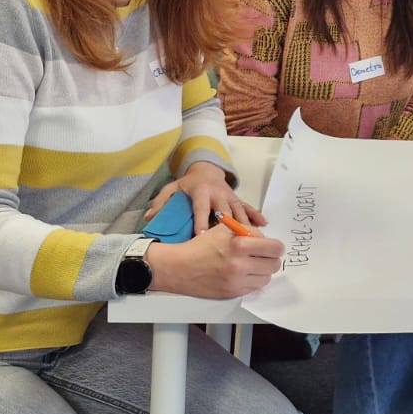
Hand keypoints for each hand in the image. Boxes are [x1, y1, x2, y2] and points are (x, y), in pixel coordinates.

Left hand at [144, 161, 266, 234]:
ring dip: (245, 225)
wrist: (205, 169)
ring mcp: (230, 196)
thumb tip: (148, 217)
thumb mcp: (171, 189)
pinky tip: (264, 225)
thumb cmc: (187, 184)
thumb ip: (160, 202)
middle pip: (224, 212)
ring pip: (239, 212)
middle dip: (228, 227)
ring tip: (251, 241)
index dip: (201, 223)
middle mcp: (217, 194)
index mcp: (200, 192)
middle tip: (232, 245)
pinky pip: (248, 207)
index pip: (201, 209)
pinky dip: (256, 215)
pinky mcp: (237, 198)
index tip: (201, 238)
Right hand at [146, 224, 283, 298]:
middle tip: (262, 256)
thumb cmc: (200, 246)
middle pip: (274, 265)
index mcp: (240, 245)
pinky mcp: (232, 294)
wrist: (179, 268)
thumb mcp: (224, 229)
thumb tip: (265, 239)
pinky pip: (253, 288)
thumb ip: (248, 232)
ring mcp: (236, 282)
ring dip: (262, 271)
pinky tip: (242, 274)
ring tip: (251, 265)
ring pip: (266, 278)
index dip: (276, 246)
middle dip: (270, 258)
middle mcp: (240, 265)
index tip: (272, 246)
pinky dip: (252, 281)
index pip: (275, 248)